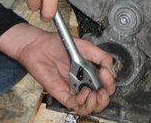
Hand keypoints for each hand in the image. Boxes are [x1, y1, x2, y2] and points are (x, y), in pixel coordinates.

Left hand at [0, 24, 116, 115]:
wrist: (38, 45)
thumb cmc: (58, 44)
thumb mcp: (86, 46)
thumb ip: (101, 57)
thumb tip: (112, 70)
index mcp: (91, 72)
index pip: (106, 85)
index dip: (110, 83)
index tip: (107, 75)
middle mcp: (83, 83)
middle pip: (99, 100)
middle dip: (105, 98)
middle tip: (104, 92)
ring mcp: (72, 89)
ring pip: (87, 107)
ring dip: (95, 104)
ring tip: (94, 94)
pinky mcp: (61, 93)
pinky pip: (73, 105)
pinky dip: (80, 102)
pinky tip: (83, 93)